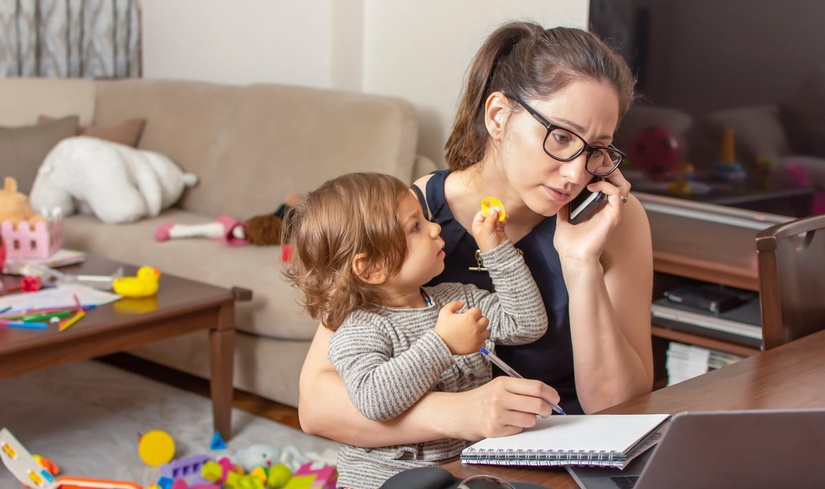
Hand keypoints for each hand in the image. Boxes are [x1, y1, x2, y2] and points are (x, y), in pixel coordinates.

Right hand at [434, 301, 489, 354]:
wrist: (440, 344)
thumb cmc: (442, 328)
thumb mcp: (444, 312)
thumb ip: (454, 304)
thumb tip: (463, 303)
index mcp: (469, 317)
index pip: (478, 310)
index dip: (472, 312)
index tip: (467, 315)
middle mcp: (475, 327)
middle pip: (485, 320)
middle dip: (479, 319)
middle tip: (471, 322)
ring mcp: (477, 338)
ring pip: (486, 332)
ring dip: (481, 330)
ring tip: (473, 331)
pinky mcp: (476, 347)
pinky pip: (484, 343)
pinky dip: (480, 341)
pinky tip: (473, 339)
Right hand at [437, 376, 561, 440]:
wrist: (456, 412)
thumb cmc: (480, 400)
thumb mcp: (498, 387)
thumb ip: (520, 390)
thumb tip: (547, 399)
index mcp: (503, 383)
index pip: (536, 387)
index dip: (551, 394)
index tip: (556, 399)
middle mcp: (500, 397)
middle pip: (537, 404)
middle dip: (547, 410)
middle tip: (546, 412)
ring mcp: (497, 414)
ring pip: (530, 420)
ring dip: (530, 420)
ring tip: (518, 417)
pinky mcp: (494, 430)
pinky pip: (518, 431)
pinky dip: (517, 429)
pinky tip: (506, 424)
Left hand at [470, 209, 507, 252]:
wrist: (498, 254)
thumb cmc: (488, 243)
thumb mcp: (486, 231)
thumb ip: (489, 219)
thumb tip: (493, 210)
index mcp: (477, 225)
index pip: (481, 214)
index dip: (487, 211)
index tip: (494, 210)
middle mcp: (484, 225)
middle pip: (489, 214)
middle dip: (495, 213)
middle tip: (500, 212)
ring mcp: (492, 226)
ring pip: (496, 217)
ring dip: (500, 216)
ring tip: (504, 218)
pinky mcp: (499, 228)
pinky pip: (501, 221)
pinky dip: (504, 219)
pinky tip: (506, 220)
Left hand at [555, 169, 631, 262]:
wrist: (573, 259)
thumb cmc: (569, 245)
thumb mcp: (563, 221)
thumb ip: (563, 209)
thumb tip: (558, 198)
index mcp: (597, 208)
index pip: (606, 183)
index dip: (600, 170)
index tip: (588, 162)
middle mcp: (607, 208)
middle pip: (617, 181)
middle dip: (608, 168)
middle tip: (596, 161)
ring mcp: (611, 212)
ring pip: (622, 185)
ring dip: (612, 173)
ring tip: (598, 169)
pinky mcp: (613, 217)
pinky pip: (616, 194)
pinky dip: (606, 186)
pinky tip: (593, 186)